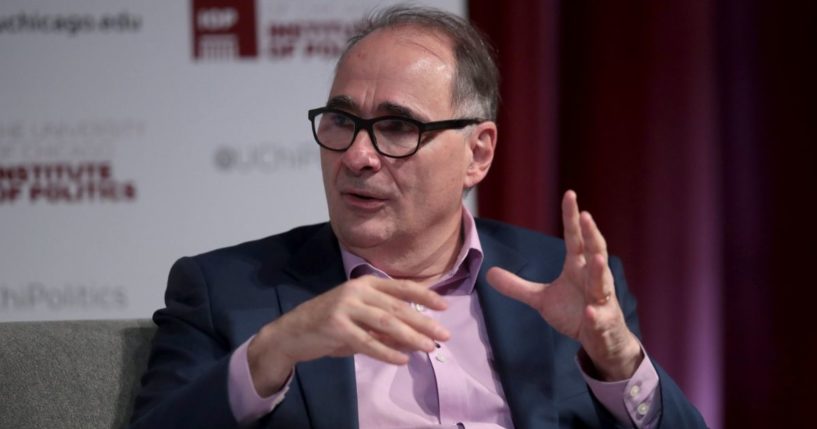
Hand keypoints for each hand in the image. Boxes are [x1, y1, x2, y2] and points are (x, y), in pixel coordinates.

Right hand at [247, 275, 449, 394]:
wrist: (291, 332)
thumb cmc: (329, 324)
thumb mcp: (358, 318)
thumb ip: (384, 326)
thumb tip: (416, 337)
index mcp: (364, 283)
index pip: (400, 287)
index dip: (424, 295)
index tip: (445, 306)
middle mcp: (356, 291)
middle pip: (397, 306)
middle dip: (423, 321)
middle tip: (444, 334)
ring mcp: (345, 308)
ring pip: (386, 323)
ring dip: (410, 336)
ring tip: (428, 348)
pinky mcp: (336, 327)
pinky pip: (368, 342)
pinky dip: (387, 352)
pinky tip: (402, 360)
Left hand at [486, 190, 641, 380]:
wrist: (599, 339)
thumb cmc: (575, 312)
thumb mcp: (541, 299)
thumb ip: (517, 286)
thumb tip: (489, 272)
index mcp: (578, 267)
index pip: (575, 237)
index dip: (572, 217)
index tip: (570, 194)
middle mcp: (592, 277)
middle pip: (594, 250)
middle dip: (592, 234)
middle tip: (587, 215)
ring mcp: (601, 299)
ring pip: (601, 281)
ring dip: (599, 270)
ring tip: (596, 257)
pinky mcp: (603, 321)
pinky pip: (599, 317)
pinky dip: (595, 315)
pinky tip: (590, 312)